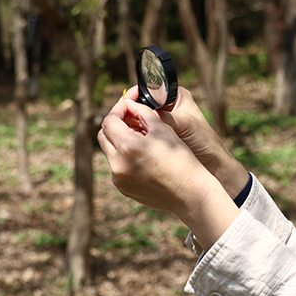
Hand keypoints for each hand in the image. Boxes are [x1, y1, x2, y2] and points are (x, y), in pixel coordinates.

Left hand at [98, 96, 239, 248]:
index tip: (128, 104)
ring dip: (119, 142)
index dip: (118, 109)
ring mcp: (119, 179)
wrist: (191, 193)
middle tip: (131, 118)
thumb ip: (143, 112)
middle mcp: (118, 164)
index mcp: (128, 146)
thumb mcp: (163, 129)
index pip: (110, 121)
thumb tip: (129, 102)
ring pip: (110, 152)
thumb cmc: (182, 159)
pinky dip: (125, 158)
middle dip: (115, 124)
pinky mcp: (124, 189)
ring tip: (139, 137)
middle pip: (104, 136)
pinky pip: (118, 168)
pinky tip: (143, 157)